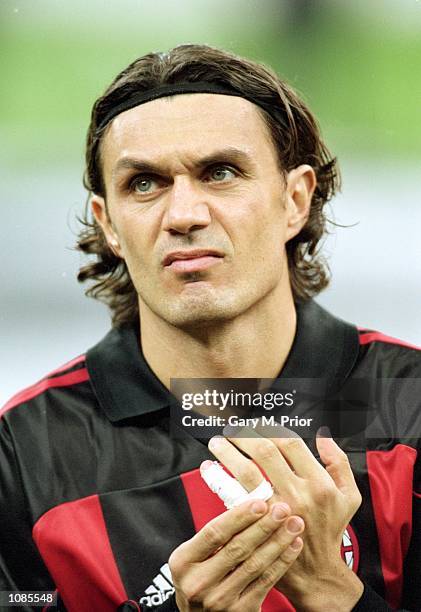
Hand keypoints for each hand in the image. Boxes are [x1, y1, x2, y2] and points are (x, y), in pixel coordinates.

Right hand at [168, 490, 304, 611]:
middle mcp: (198, 583)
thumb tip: (246, 498)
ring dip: (278, 541)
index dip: (239, 516)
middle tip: (283, 508)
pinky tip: (293, 546)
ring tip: (294, 523)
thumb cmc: (200, 578)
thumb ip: (214, 534)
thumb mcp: (194, 556)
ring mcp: (219, 600)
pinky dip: (282, 562)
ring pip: (255, 564)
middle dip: (264, 525)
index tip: (260, 501)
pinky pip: (266, 582)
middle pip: (237, 548)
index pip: (214, 532)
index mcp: (183, 562)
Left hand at [207, 427, 363, 611]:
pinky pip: (234, 496)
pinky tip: (210, 469)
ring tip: (218, 443)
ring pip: (246, 472)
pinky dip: (219, 480)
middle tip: (233, 429)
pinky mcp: (257, 525)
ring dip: (228, 453)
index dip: (271, 429)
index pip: (290, 444)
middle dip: (245, 436)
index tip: (258, 425)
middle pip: (265, 452)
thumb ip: (339, 462)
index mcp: (318, 483)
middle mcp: (297, 494)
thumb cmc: (330, 530)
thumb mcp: (349, 496)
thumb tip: (323, 436)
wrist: (316, 572)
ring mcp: (275, 511)